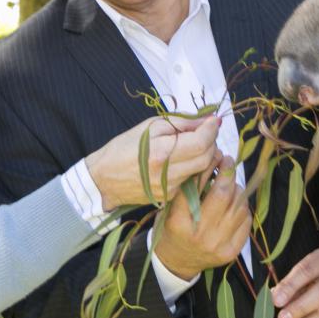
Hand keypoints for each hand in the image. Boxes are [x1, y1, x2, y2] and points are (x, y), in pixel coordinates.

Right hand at [88, 115, 220, 209]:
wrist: (104, 179)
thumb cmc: (124, 147)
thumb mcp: (150, 127)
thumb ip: (181, 123)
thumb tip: (207, 120)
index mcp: (161, 154)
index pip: (200, 143)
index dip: (211, 129)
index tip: (214, 119)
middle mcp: (168, 175)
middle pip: (206, 158)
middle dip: (211, 141)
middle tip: (205, 130)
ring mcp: (170, 189)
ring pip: (202, 170)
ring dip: (204, 154)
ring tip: (193, 142)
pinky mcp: (170, 197)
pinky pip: (192, 179)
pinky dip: (194, 166)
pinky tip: (182, 159)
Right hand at [154, 159, 250, 280]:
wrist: (176, 262)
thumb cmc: (172, 228)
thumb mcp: (169, 208)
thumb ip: (187, 188)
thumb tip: (212, 160)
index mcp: (178, 221)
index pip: (197, 186)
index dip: (209, 166)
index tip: (216, 155)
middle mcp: (199, 234)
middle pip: (223, 195)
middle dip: (228, 173)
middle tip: (228, 161)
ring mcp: (217, 245)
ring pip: (239, 206)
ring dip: (237, 190)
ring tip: (230, 184)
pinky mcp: (231, 252)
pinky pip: (246, 221)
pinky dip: (243, 207)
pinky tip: (235, 204)